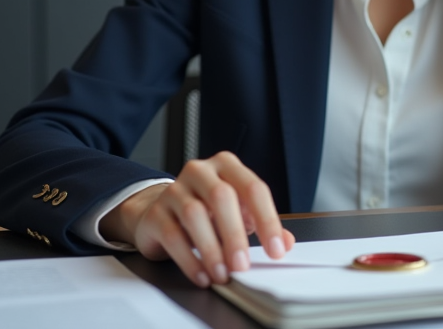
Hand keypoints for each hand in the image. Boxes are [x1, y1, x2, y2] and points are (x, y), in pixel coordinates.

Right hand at [100, 151, 294, 287]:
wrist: (161, 212)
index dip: (268, 220)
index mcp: (227, 166)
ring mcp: (175, 189)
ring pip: (194, 214)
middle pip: (222, 197)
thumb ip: (262, 225)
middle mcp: (200, 171)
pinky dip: (190, 259)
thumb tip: (286, 242)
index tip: (276, 250)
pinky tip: (202, 275)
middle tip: (243, 265)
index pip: (253, 188)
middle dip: (235, 234)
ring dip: (211, 249)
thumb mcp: (238, 212)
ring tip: (222, 274)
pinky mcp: (156, 213)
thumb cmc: (206, 210)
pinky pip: (173, 235)